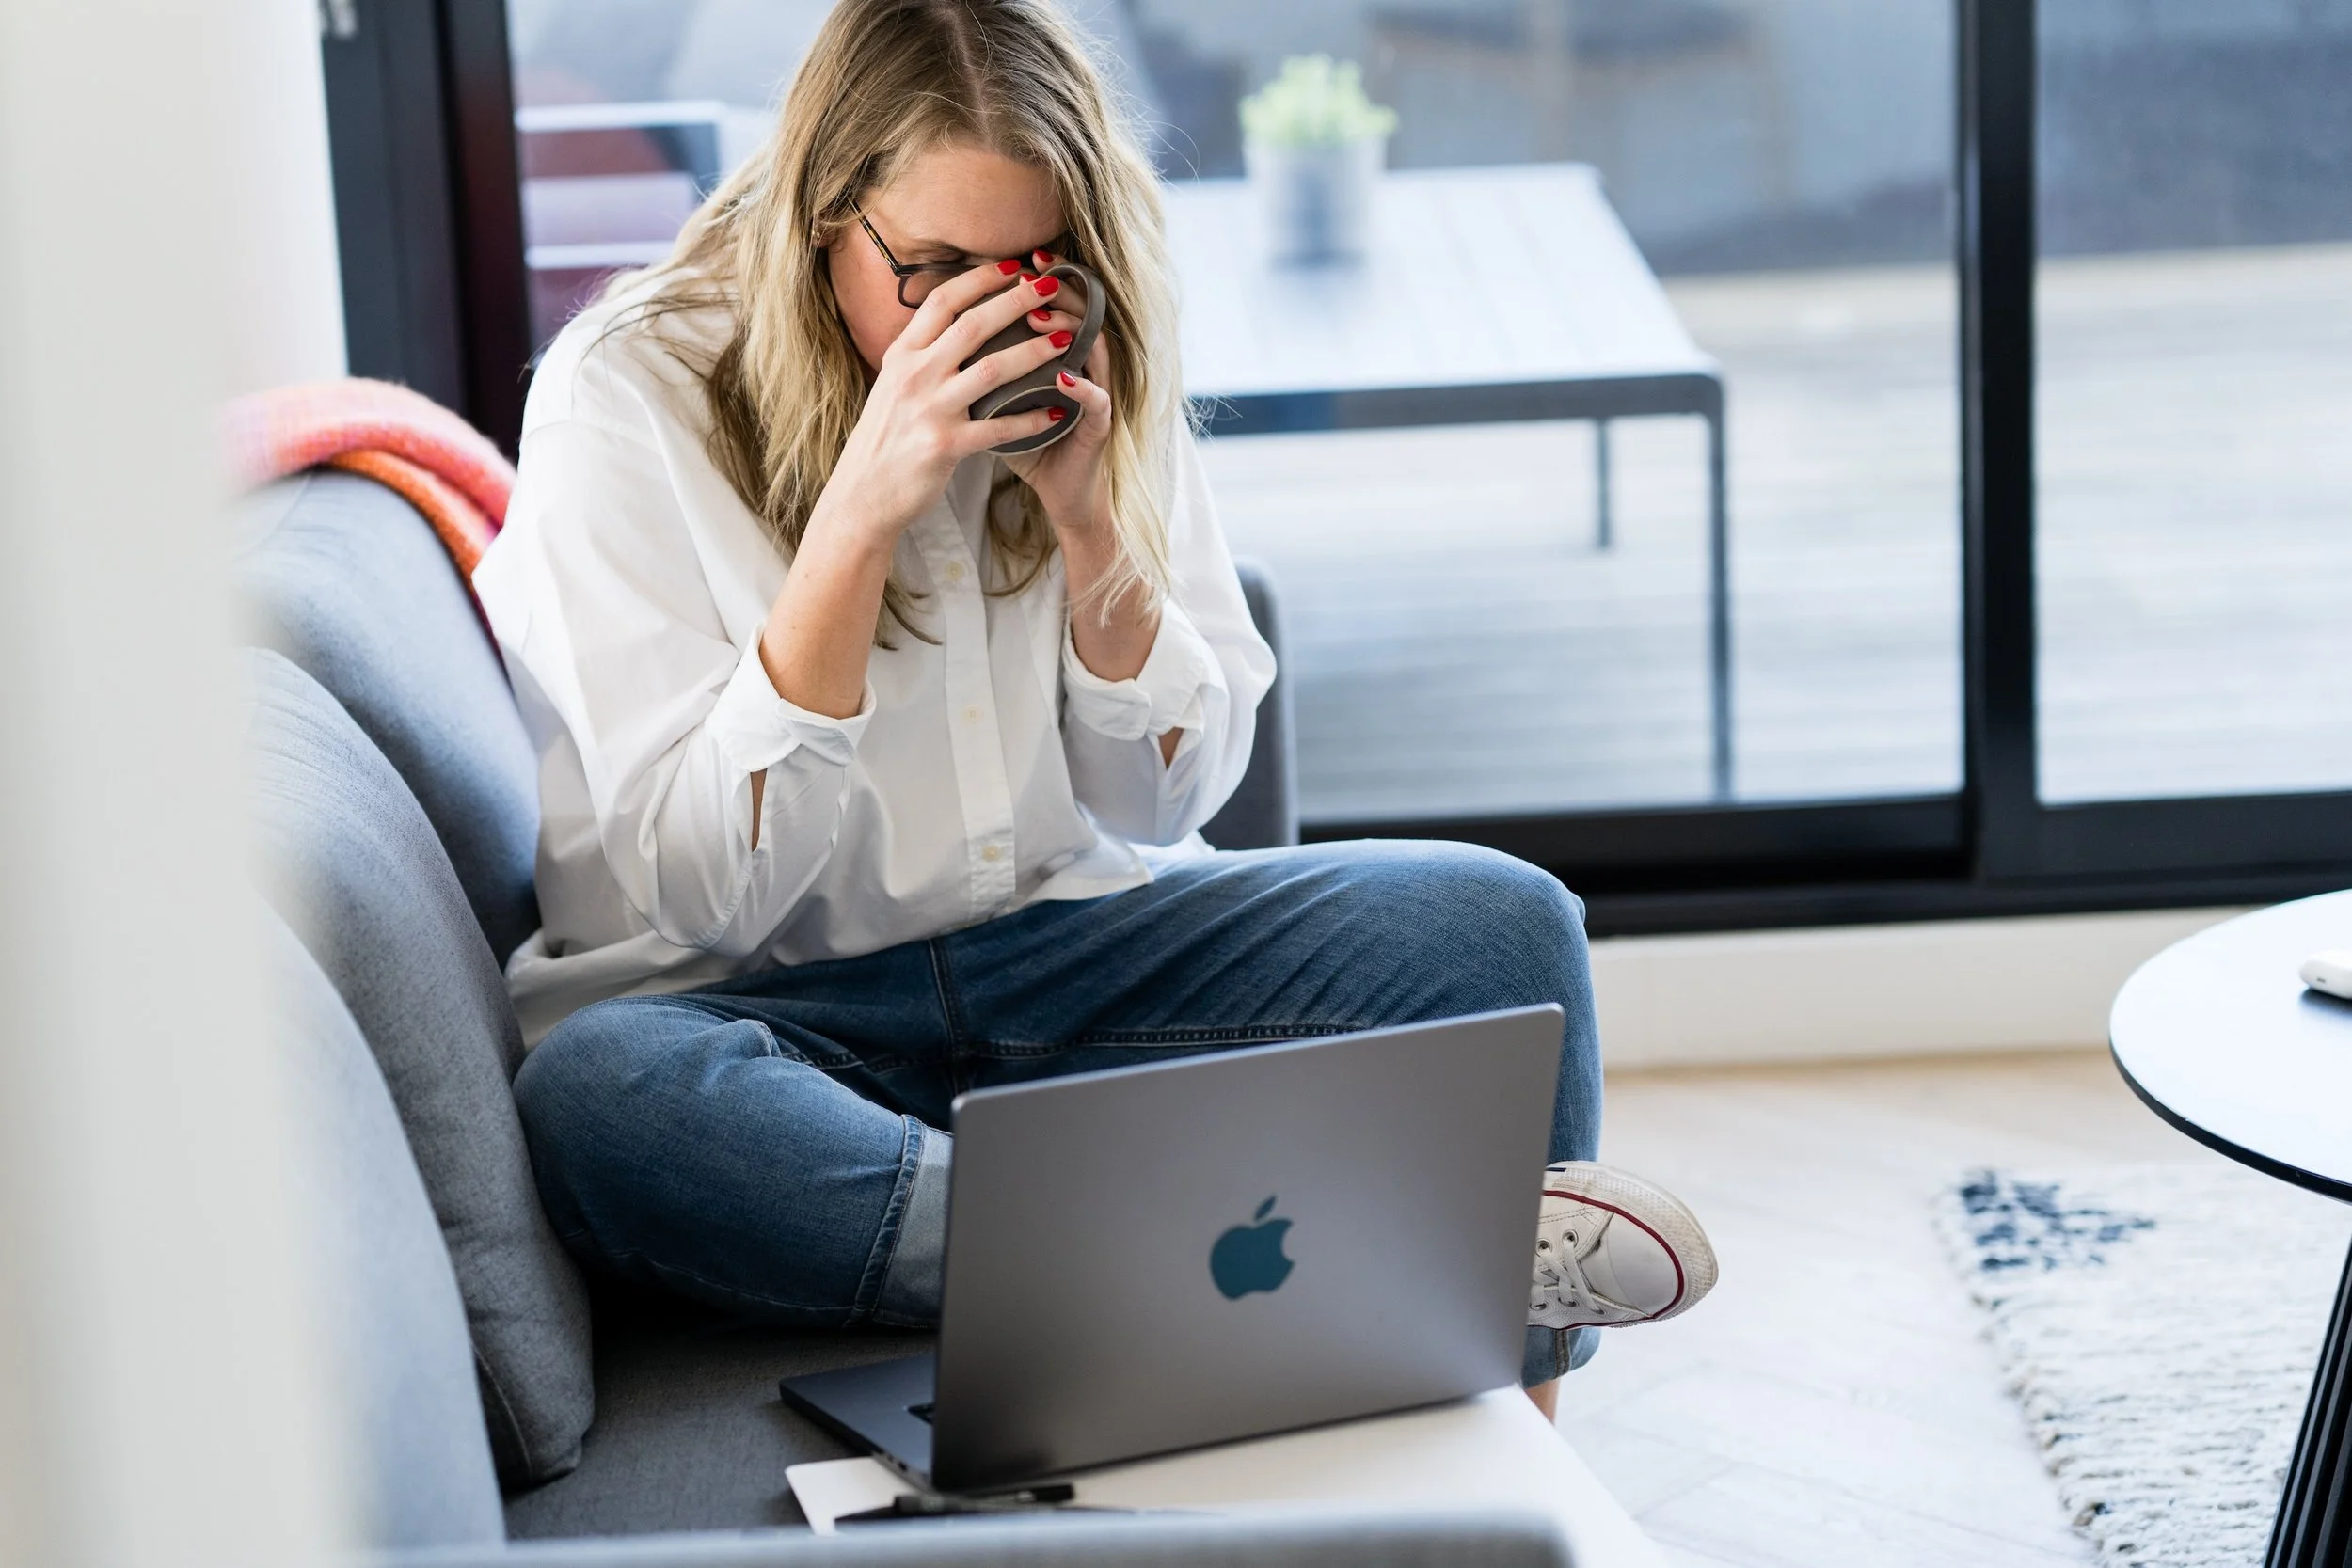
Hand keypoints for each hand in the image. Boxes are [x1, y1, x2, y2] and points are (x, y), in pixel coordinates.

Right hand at [810, 260, 1071, 554]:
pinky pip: (999, 427)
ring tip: (1067, 340)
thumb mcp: (891, 385)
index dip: (980, 279)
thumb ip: (920, 354)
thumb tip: (949, 321)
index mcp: (901, 355)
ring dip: (1034, 352)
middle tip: (1052, 287)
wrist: (863, 494)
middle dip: (1017, 302)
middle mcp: (914, 375)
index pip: (943, 301)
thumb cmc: (885, 439)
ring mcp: (929, 409)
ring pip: (993, 369)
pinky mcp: (944, 446)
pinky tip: (1058, 412)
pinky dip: (1031, 418)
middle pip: (974, 325)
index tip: (1014, 267)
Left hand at [1000, 248, 1113, 538]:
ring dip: (1066, 331)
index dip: (1035, 281)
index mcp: (1058, 357)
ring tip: (1039, 320)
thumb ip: (981, 372)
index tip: (1010, 261)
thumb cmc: (1030, 447)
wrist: (1061, 495)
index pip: (1051, 306)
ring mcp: (1096, 394)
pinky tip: (1063, 378)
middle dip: (1054, 290)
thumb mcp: (1000, 402)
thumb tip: (939, 340)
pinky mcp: (1102, 427)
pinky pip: (1098, 401)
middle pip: (1077, 313)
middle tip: (1031, 272)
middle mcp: (1083, 366)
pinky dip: (1081, 387)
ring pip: (1093, 348)